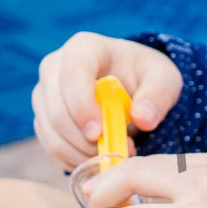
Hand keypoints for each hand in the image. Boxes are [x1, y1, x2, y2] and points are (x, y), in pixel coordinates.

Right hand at [33, 32, 181, 169]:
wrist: (130, 85)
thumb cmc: (145, 77)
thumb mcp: (164, 80)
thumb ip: (158, 96)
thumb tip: (143, 119)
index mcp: (84, 48)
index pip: (72, 74)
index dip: (81, 106)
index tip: (98, 133)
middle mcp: (55, 66)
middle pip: (56, 108)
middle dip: (83, 138)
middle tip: (117, 151)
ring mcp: (44, 92)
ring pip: (50, 131)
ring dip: (79, 152)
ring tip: (112, 155)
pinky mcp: (43, 116)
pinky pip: (49, 144)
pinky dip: (72, 158)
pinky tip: (97, 160)